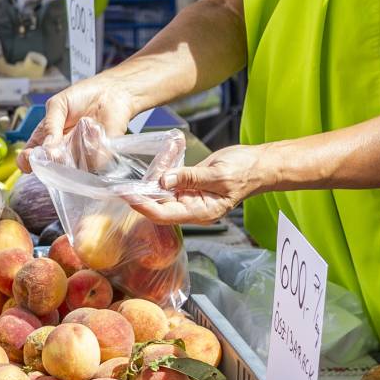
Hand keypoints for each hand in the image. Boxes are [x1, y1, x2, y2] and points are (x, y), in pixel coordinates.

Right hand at [20, 77, 137, 170]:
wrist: (110, 91)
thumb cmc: (82, 96)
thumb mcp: (58, 105)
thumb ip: (50, 125)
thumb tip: (47, 148)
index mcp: (46, 139)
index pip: (30, 158)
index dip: (27, 160)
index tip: (30, 156)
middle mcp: (62, 152)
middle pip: (51, 169)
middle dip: (52, 162)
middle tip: (57, 151)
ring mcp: (80, 157)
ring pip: (71, 170)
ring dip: (74, 153)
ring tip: (82, 129)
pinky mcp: (100, 158)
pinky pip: (94, 164)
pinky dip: (94, 148)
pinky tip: (96, 130)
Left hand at [123, 144, 270, 224]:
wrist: (259, 165)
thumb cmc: (244, 170)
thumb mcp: (218, 173)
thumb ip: (190, 178)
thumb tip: (163, 181)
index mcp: (201, 211)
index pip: (164, 214)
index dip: (144, 206)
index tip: (127, 195)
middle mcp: (194, 209)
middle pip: (159, 208)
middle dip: (140, 198)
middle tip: (119, 187)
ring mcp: (192, 198)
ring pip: (163, 196)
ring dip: (149, 186)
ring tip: (130, 179)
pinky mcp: (191, 187)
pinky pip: (171, 184)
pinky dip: (161, 175)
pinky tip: (155, 166)